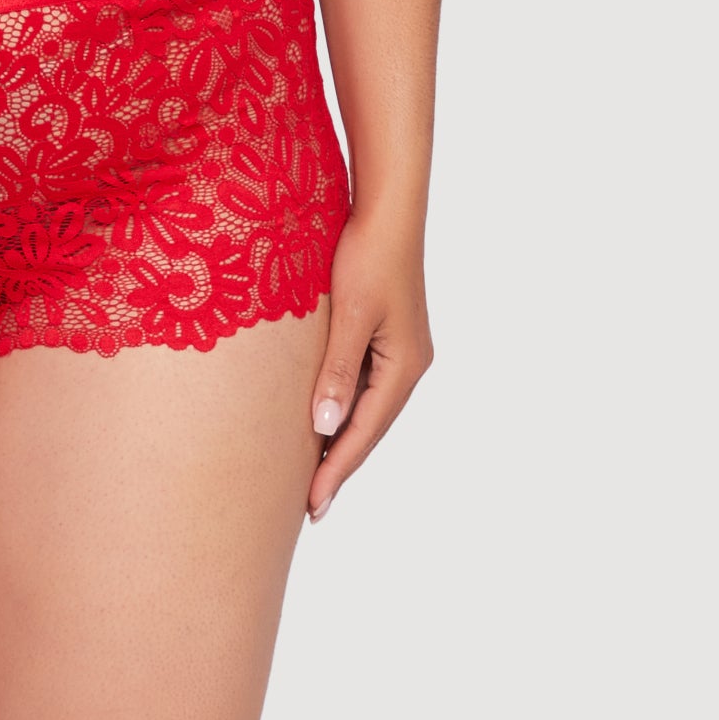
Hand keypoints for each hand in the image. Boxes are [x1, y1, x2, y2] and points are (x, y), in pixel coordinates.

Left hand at [306, 208, 431, 518]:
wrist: (387, 211)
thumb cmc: (366, 256)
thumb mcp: (349, 315)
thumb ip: (337, 372)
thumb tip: (324, 428)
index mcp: (404, 366)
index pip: (364, 432)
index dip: (336, 470)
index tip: (312, 506)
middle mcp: (408, 366)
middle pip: (369, 429)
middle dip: (339, 466)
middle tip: (310, 508)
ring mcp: (400, 353)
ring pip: (367, 411)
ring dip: (340, 442)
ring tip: (312, 477)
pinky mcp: (387, 338)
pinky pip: (364, 388)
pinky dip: (343, 412)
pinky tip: (322, 424)